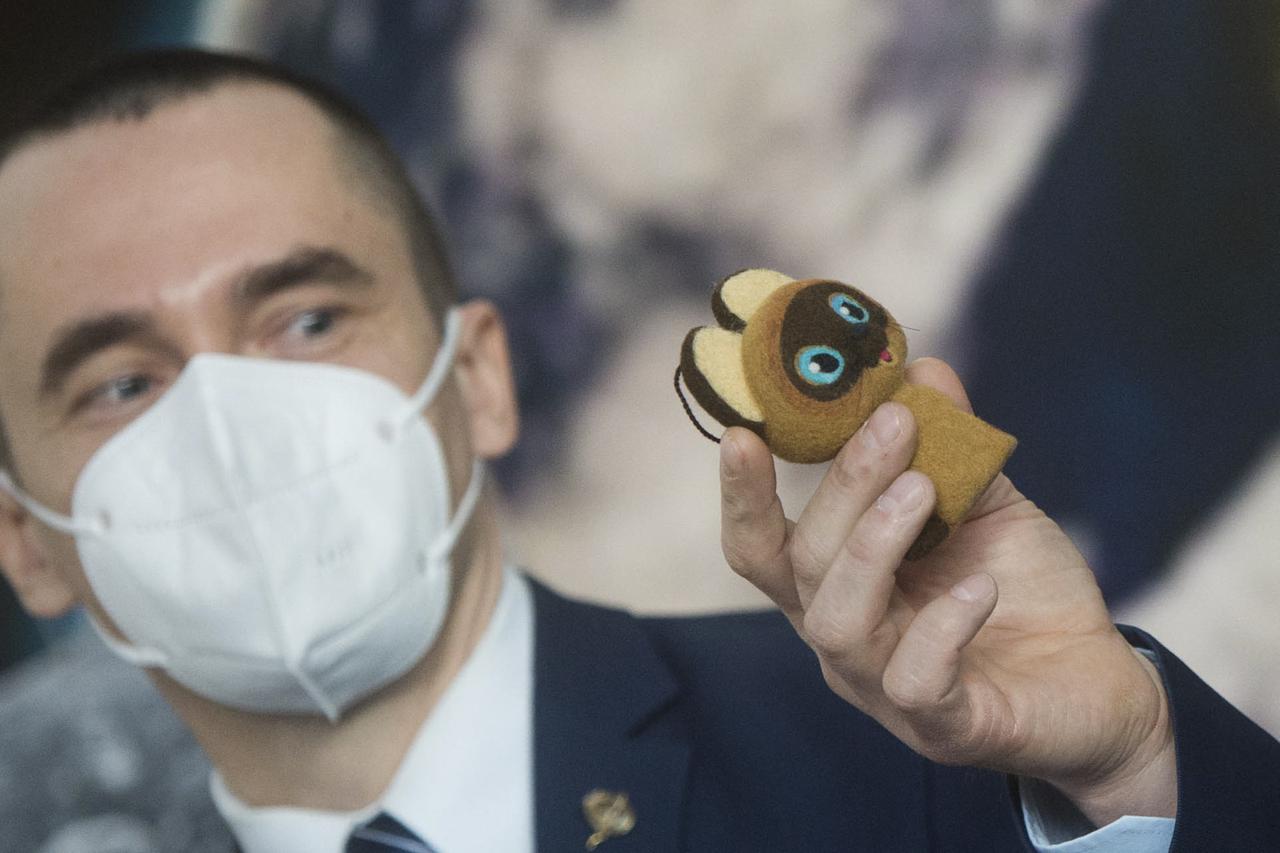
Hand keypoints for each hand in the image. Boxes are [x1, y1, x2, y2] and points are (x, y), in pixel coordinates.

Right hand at [719, 358, 1175, 826]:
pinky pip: (915, 681)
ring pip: (838, 621)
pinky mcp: (941, 726)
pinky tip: (981, 590)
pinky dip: (942, 627)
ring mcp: (884, 687)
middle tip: (895, 423)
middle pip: (807, 564)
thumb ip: (949, 449)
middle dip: (845, 486)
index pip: (763, 548)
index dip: (742, 496)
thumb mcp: (986, 506)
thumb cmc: (1024, 588)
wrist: (1099, 677)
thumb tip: (924, 367)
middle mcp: (843, 638)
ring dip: (874, 544)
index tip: (742, 433)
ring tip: (925, 489)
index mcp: (839, 585)